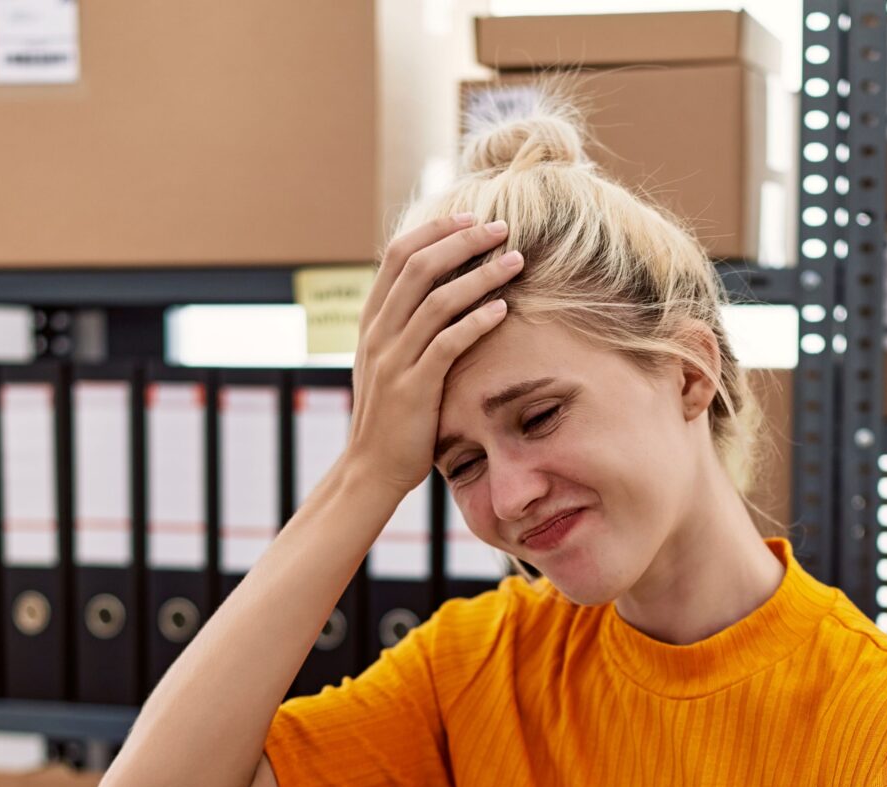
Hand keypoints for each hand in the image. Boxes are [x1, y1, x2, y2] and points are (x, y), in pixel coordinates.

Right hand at [343, 212, 526, 499]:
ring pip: (437, 300)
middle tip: (502, 228)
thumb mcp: (389, 362)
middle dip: (463, 240)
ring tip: (515, 261)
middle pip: (419, 266)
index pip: (398, 255)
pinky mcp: (413, 388)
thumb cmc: (391, 416)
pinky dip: (476, 322)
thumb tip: (436, 293)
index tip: (471, 218)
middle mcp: (378, 333)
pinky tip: (503, 310)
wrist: (371, 468)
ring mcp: (393, 359)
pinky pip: (447, 344)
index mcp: (372, 320)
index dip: (436, 230)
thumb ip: (405, 327)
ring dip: (480, 275)